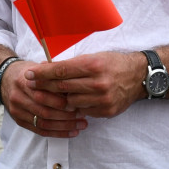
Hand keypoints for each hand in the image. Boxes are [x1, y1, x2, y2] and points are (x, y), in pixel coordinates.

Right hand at [0, 60, 86, 137]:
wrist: (4, 78)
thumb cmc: (28, 74)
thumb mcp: (38, 67)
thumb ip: (53, 74)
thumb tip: (74, 83)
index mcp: (23, 81)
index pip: (43, 95)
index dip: (61, 101)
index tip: (77, 103)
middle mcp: (17, 97)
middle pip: (44, 111)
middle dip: (66, 115)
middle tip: (82, 115)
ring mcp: (16, 110)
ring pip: (42, 123)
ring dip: (64, 126)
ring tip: (81, 125)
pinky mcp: (18, 120)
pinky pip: (39, 131)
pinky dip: (57, 133)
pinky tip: (71, 132)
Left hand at [24, 51, 144, 119]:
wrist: (139, 76)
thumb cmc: (112, 63)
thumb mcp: (92, 57)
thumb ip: (70, 64)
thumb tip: (45, 67)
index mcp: (93, 65)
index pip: (61, 70)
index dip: (42, 73)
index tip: (29, 74)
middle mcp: (98, 83)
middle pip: (63, 87)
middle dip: (44, 86)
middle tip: (31, 85)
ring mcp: (103, 99)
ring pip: (70, 102)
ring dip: (60, 98)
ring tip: (52, 94)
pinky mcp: (107, 111)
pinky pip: (83, 111)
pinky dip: (76, 106)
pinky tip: (72, 101)